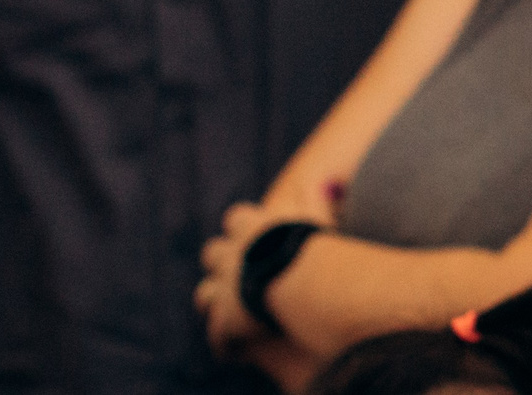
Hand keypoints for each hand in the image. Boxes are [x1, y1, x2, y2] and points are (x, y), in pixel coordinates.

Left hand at [194, 201, 308, 354]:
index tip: (253, 236)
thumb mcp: (316, 219)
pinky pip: (218, 334)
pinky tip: (236, 349)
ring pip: (205, 294)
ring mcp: (224, 288)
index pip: (237, 218)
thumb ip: (316, 200)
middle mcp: (230, 255)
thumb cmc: (316, 249)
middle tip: (238, 275)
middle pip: (212, 253)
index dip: (243, 227)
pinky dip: (225, 341)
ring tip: (232, 312)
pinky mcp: (225, 320)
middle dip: (221, 262)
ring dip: (216, 301)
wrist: (303, 281)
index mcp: (252, 228)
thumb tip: (326, 182)